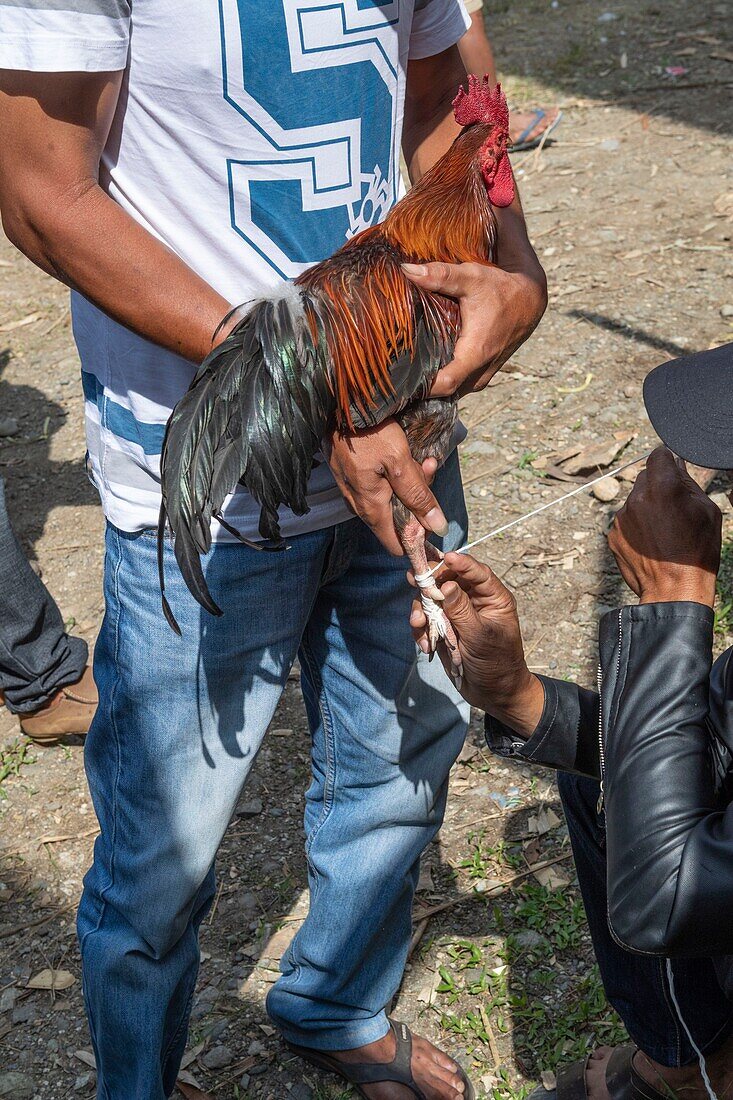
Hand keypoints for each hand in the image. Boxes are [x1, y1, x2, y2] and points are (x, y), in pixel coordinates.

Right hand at [326, 418, 446, 555]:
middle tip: (429, 469)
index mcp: (370, 507)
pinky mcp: (350, 474)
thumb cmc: (370, 431)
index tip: (433, 519)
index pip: (394, 544)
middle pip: (395, 519)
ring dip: (409, 483)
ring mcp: (351, 489)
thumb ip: (418, 495)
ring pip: (389, 498)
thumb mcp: (400, 462)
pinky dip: (395, 474)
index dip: (417, 538)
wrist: (339, 404)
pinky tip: (403, 454)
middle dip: (418, 500)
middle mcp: (357, 504)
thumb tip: (438, 527)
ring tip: (420, 458)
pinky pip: (378, 484)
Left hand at [401, 257, 546, 396]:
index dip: (421, 386)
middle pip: (444, 394)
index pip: (444, 384)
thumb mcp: (471, 278)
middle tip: (395, 377)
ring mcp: (482, 377)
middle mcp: (479, 372)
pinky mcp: (483, 375)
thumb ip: (440, 275)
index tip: (399, 380)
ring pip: (452, 393)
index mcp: (475, 354)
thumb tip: (407, 270)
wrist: (530, 300)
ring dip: (433, 388)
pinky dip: (444, 383)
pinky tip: (425, 371)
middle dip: (421, 389)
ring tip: (406, 375)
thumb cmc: (500, 288)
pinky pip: (459, 388)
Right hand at [410, 552, 544, 734]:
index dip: (461, 563)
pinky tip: (426, 645)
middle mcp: (473, 602)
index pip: (477, 573)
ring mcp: (456, 615)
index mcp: (493, 599)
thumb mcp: (481, 636)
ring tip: (418, 623)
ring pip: (432, 600)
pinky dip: (422, 630)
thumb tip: (447, 585)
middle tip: (413, 580)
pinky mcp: (443, 629)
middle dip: (431, 583)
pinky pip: (426, 620)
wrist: (492, 694)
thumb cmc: (497, 664)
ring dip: (422, 610)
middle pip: (448, 580)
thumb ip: (462, 610)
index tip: (445, 557)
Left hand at [608, 446, 721, 607]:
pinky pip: (626, 521)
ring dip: (646, 507)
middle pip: (644, 477)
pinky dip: (636, 526)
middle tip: (672, 508)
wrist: (673, 591)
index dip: (667, 460)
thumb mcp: (707, 512)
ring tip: (663, 532)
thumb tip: (677, 466)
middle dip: (658, 486)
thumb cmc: (696, 553)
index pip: (658, 455)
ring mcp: (621, 517)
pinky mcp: (613, 534)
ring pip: (634, 500)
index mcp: (663, 488)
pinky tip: (651, 543)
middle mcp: (637, 498)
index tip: (672, 469)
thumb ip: (689, 484)